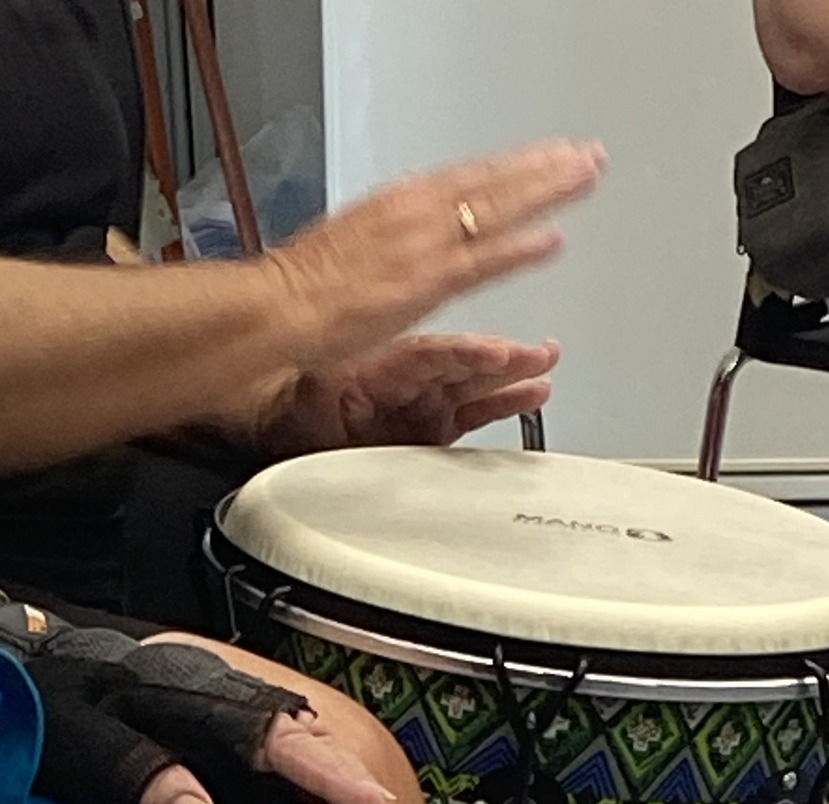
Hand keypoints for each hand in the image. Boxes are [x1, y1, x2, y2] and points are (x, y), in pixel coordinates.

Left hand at [0, 604, 403, 803]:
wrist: (13, 654)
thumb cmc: (38, 696)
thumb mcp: (76, 735)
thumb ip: (138, 771)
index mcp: (183, 691)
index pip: (271, 735)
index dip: (326, 774)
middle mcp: (211, 693)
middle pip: (301, 739)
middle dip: (354, 786)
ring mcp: (215, 707)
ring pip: (295, 745)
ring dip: (340, 787)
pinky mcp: (210, 728)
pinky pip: (273, 756)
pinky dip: (311, 785)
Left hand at [252, 333, 560, 459]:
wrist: (284, 423)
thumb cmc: (294, 403)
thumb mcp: (306, 389)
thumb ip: (325, 382)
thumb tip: (317, 378)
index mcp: (382, 363)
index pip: (431, 354)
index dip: (463, 354)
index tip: (494, 352)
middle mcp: (410, 379)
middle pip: (464, 364)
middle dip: (504, 358)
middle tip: (538, 353)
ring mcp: (424, 402)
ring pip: (476, 384)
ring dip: (513, 374)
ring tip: (544, 366)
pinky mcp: (433, 427)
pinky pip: (475, 412)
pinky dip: (505, 402)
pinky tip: (533, 393)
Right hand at [262, 141, 602, 376]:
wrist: (276, 309)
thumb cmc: (298, 289)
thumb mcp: (346, 248)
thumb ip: (384, 242)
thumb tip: (398, 244)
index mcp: (395, 203)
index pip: (466, 176)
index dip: (510, 166)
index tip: (545, 156)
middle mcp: (413, 213)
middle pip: (491, 181)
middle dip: (542, 167)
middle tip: (585, 156)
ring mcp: (422, 246)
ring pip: (496, 208)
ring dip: (544, 191)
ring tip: (584, 178)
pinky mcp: (424, 283)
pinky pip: (482, 261)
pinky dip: (518, 248)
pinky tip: (550, 240)